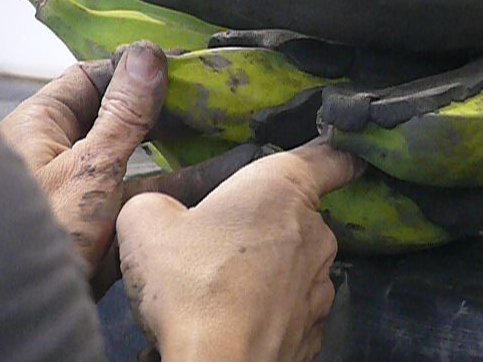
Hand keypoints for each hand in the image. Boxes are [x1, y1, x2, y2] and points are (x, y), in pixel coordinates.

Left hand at [0, 41, 261, 278]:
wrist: (34, 309)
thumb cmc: (46, 229)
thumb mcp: (90, 166)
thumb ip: (124, 114)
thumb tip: (148, 56)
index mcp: (45, 126)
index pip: (92, 78)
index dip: (134, 69)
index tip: (178, 63)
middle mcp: (66, 152)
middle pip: (122, 116)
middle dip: (165, 107)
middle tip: (209, 97)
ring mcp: (90, 187)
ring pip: (143, 156)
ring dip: (181, 145)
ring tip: (224, 128)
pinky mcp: (110, 220)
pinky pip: (152, 192)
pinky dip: (183, 183)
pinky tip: (223, 172)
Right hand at [117, 140, 360, 361]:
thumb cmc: (191, 281)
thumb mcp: (145, 224)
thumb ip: (156, 202)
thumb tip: (162, 212)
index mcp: (283, 190)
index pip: (332, 159)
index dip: (336, 154)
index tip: (336, 156)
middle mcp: (316, 232)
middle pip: (300, 214)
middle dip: (267, 222)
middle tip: (221, 243)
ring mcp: (321, 284)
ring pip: (297, 262)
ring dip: (270, 268)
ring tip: (225, 290)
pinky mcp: (317, 328)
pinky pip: (294, 305)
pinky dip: (273, 307)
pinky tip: (238, 320)